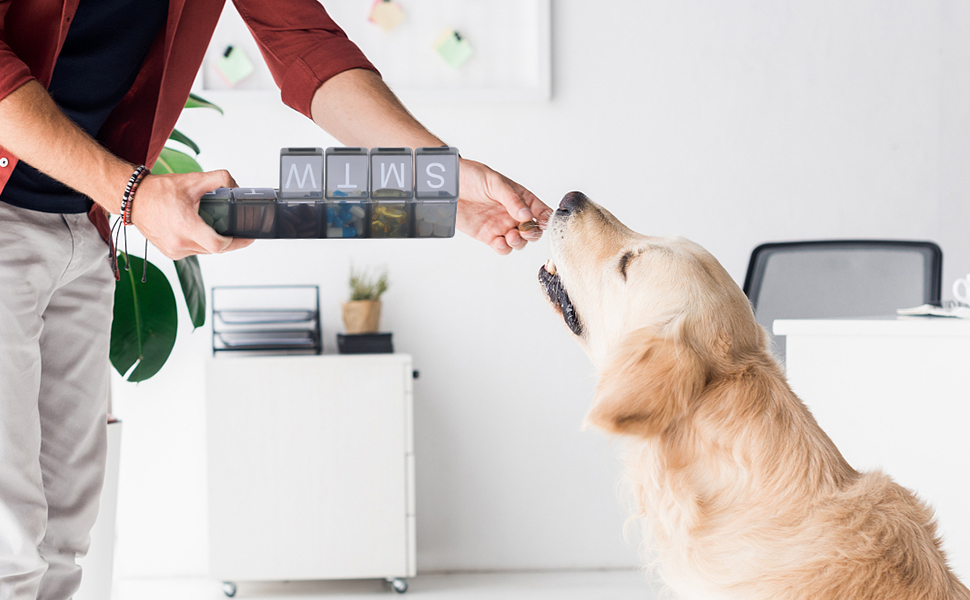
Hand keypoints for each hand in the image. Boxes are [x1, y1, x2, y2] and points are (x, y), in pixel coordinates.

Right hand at [130, 170, 253, 259]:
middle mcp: (179, 242)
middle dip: (229, 241)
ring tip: (219, 229)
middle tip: (240, 232)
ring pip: (205, 251)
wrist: (134, 199)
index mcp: (185, 226)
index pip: (218, 245)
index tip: (247, 237)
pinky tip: (202, 232)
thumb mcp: (193, 179)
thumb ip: (220, 179)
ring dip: (214, 242)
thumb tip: (237, 187)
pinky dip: (200, 243)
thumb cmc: (160, 190)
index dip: (236, 242)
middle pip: (215, 249)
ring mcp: (174, 250)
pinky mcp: (171, 253)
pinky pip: (194, 251)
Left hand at [456, 159, 552, 254]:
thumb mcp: (495, 182)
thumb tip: (526, 215)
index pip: (541, 212)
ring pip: (519, 242)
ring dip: (518, 242)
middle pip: (532, 231)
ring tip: (511, 236)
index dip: (545, 220)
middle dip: (532, 234)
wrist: (450, 183)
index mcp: (521, 198)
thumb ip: (511, 199)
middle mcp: (514, 214)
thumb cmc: (473, 176)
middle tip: (524, 230)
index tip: (541, 222)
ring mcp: (501, 226)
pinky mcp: (488, 236)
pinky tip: (500, 242)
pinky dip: (504, 248)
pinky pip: (502, 247)